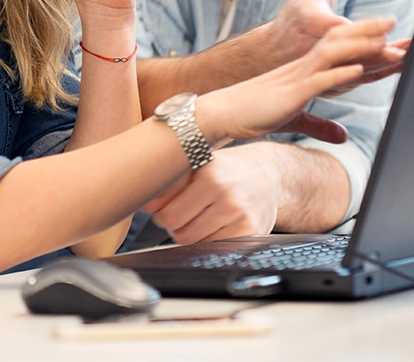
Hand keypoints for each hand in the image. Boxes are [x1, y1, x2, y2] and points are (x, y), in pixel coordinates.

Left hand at [143, 143, 279, 243]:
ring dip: (193, 236)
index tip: (167, 210)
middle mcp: (228, 198)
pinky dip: (211, 242)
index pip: (170, 215)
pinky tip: (215, 227)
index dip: (163, 215)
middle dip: (176, 227)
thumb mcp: (197, 164)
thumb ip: (170, 184)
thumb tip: (146, 205)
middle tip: (183, 215)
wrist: (267, 173)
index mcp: (210, 176)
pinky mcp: (252, 234)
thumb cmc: (225, 168)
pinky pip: (217, 249)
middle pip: (182, 234)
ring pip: (198, 245)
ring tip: (201, 218)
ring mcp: (242, 218)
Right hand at [198, 17, 394, 144]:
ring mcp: (296, 78)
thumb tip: (343, 137)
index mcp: (305, 70)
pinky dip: (338, 74)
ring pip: (332, 55)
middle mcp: (302, 67)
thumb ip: (320, 126)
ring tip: (386, 40)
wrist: (221, 113)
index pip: (339, 48)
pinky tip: (357, 69)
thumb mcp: (294, 120)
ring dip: (360, 47)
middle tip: (395, 21)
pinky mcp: (290, 94)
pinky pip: (317, 80)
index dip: (363, 40)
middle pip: (339, 42)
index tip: (390, 35)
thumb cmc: (253, 114)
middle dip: (368, 31)